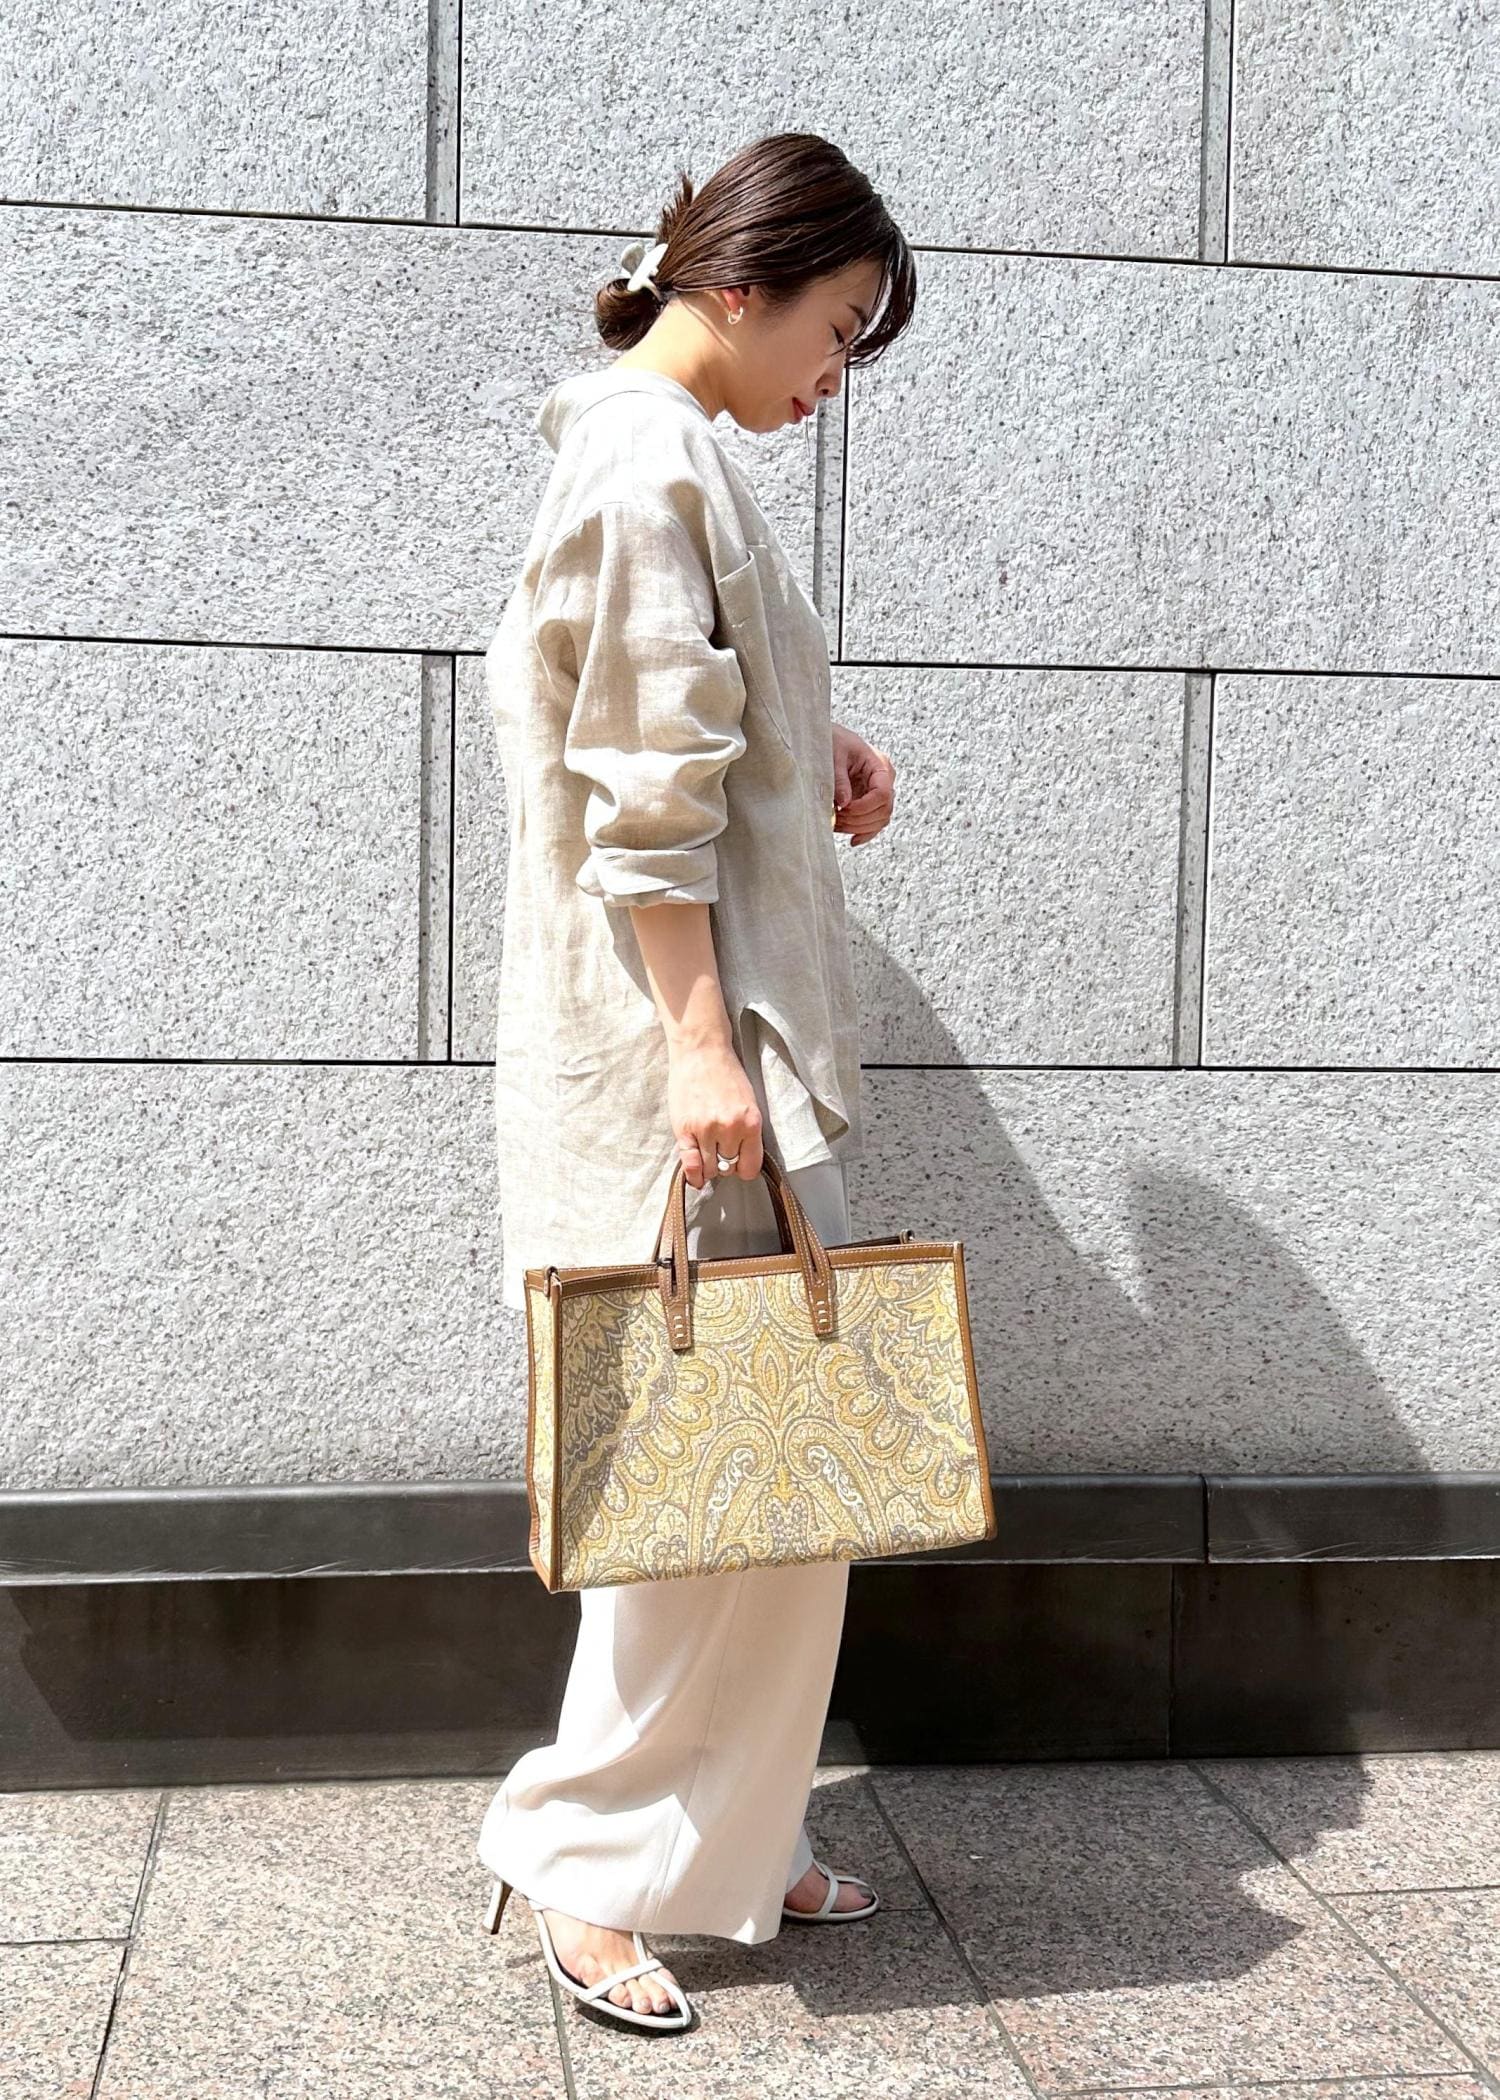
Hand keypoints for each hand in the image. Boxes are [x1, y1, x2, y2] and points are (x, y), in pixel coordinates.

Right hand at [666, 1038, 765, 1190]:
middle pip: (728, 1168)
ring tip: (707, 1153)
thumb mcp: (748, 1101)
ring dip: (709, 1166)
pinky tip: (695, 1176)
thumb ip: (746, 1130)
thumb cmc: (726, 1073)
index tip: (739, 1163)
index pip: (751, 1167)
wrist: (701, 1050)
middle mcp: (730, 1129)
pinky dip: (693, 1174)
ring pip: (709, 1169)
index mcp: (751, 1122)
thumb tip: (740, 1158)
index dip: (744, 1168)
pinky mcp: (684, 1129)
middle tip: (720, 1152)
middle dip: (725, 1164)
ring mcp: (705, 1130)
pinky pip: (690, 1164)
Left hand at [831, 721, 895, 846]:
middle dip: (859, 819)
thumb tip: (844, 804)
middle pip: (884, 810)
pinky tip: (852, 841)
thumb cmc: (832, 740)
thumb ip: (839, 779)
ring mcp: (878, 792)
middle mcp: (884, 780)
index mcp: (880, 765)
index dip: (864, 807)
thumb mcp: (834, 755)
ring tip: (836, 825)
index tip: (843, 809)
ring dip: (858, 828)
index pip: (882, 794)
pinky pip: (874, 823)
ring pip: (880, 820)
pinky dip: (864, 833)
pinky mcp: (869, 802)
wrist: (829, 738)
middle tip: (836, 819)